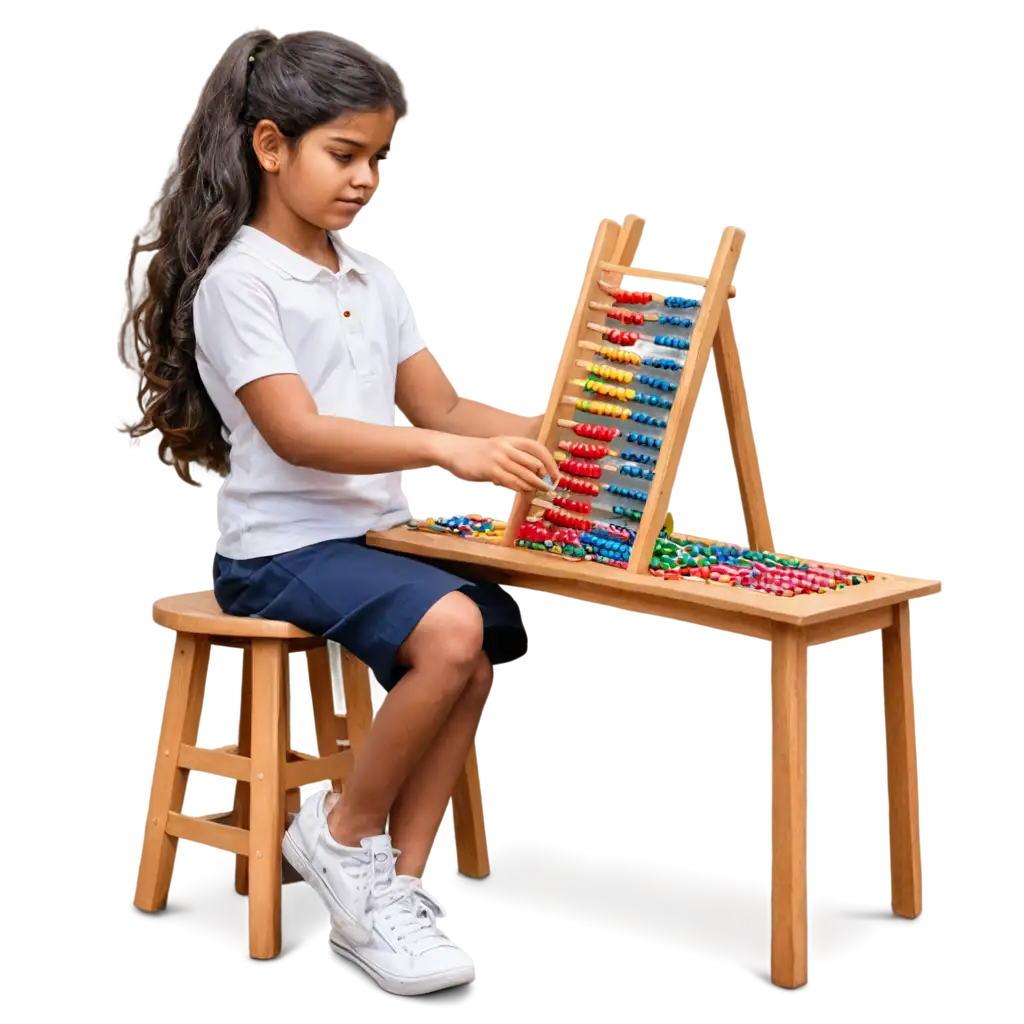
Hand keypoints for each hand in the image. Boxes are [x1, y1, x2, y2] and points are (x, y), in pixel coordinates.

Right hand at [436, 434, 558, 493]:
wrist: (454, 450)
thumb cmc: (477, 452)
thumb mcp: (498, 447)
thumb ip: (514, 456)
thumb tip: (534, 471)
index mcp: (511, 440)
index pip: (537, 448)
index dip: (550, 461)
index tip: (556, 474)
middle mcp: (507, 447)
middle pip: (535, 462)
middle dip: (546, 476)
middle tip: (551, 486)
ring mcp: (498, 458)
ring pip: (525, 473)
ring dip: (536, 484)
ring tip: (541, 490)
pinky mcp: (490, 470)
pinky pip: (511, 481)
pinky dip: (522, 487)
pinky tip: (526, 491)